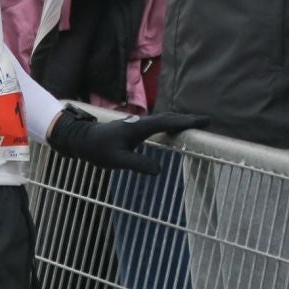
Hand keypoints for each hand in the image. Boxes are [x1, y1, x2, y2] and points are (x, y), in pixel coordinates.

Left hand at [46, 106, 207, 173]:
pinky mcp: (136, 129)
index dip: (187, 122)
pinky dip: (170, 126)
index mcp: (141, 127)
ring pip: (164, 120)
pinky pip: (158, 125)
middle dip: (188, 119)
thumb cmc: (98, 149)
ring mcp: (139, 125)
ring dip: (180, 122)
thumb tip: (159, 169)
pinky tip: (173, 131)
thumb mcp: (118, 160)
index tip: (204, 121)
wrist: (82, 139)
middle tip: (207, 121)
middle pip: (170, 118)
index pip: (168, 123)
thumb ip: (138, 163)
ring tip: (196, 125)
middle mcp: (142, 123)